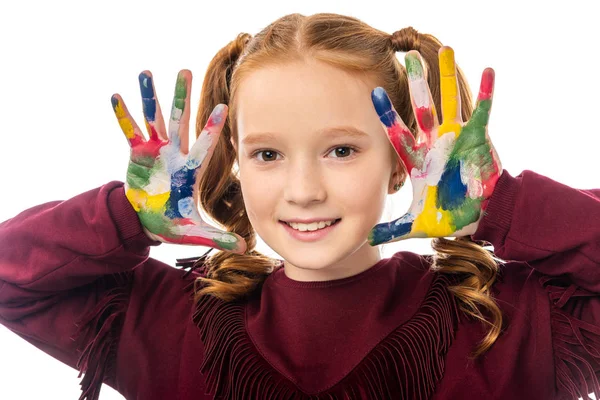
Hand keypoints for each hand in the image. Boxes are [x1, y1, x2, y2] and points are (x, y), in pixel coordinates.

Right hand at [111, 70, 246, 252]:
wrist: (148, 221)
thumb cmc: (173, 223)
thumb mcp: (194, 231)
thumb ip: (217, 238)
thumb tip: (244, 249)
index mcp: (190, 170)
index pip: (203, 146)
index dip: (211, 128)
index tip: (223, 108)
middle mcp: (174, 155)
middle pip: (179, 121)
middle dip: (181, 97)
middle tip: (185, 70)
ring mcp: (155, 152)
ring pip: (153, 119)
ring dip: (150, 97)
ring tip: (146, 72)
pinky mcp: (137, 155)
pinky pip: (129, 132)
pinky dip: (123, 116)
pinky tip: (116, 96)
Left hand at [368, 47, 501, 245]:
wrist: (480, 215)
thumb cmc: (448, 216)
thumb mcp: (417, 224)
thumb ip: (392, 230)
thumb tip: (365, 241)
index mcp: (417, 161)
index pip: (398, 134)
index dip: (387, 115)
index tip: (373, 94)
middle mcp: (434, 144)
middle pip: (422, 108)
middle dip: (415, 84)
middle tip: (406, 56)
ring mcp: (457, 138)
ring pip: (449, 102)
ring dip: (446, 78)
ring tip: (444, 50)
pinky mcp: (479, 139)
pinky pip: (483, 111)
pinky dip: (487, 92)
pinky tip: (488, 70)